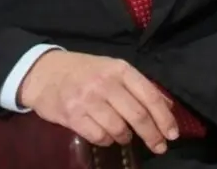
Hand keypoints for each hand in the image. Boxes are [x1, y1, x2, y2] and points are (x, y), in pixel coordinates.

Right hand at [19, 50, 178, 153]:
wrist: (44, 72)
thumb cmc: (84, 71)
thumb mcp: (113, 69)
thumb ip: (139, 86)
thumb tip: (167, 107)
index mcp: (120, 69)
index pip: (149, 96)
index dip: (164, 118)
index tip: (172, 134)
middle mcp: (106, 83)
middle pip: (138, 115)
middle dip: (153, 135)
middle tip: (159, 147)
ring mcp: (88, 99)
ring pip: (119, 129)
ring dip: (126, 138)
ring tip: (126, 137)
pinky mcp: (73, 115)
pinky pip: (99, 136)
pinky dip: (107, 140)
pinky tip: (106, 136)